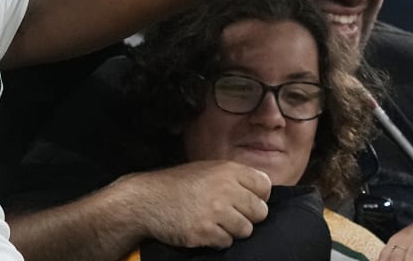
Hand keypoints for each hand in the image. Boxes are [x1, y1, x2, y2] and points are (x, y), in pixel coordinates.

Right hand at [121, 160, 270, 248]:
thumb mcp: (207, 170)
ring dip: (233, 230)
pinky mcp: (205, 231)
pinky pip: (227, 242)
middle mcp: (224, 188)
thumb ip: (233, 178)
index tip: (246, 201)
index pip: (264, 186)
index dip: (258, 196)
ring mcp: (215, 210)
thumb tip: (262, 192)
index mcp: (227, 170)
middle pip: (260, 211)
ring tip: (215, 223)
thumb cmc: (178, 185)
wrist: (148, 200)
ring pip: (246, 230)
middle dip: (248, 216)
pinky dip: (217, 240)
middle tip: (230, 215)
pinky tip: (204, 230)